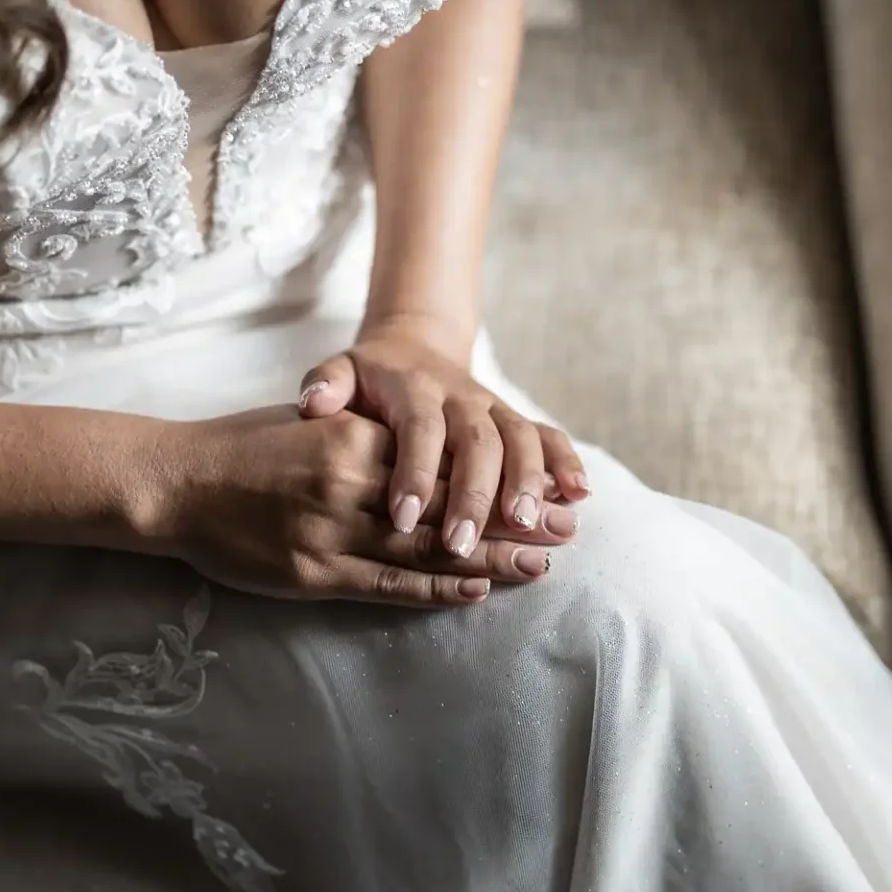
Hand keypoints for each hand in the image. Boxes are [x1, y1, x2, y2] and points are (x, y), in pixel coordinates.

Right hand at [149, 407, 578, 606]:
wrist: (176, 483)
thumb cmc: (241, 447)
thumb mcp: (311, 422)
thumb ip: (365, 435)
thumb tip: (419, 449)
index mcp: (354, 441)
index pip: (444, 461)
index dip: (499, 476)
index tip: (545, 483)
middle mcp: (350, 484)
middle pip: (450, 506)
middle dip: (513, 519)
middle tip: (566, 528)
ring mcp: (332, 532)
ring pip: (428, 549)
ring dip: (490, 558)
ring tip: (541, 563)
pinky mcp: (315, 575)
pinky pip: (387, 585)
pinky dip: (436, 589)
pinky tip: (478, 591)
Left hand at [297, 323, 588, 555]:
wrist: (415, 346)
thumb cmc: (370, 377)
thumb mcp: (342, 372)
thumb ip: (327, 385)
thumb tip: (312, 404)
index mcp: (416, 389)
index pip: (418, 430)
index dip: (414, 473)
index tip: (402, 519)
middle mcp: (462, 397)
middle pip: (477, 442)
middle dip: (473, 494)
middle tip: (462, 545)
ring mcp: (495, 408)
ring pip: (521, 439)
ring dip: (528, 482)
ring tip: (526, 526)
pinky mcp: (517, 419)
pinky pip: (550, 436)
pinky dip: (568, 461)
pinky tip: (579, 495)